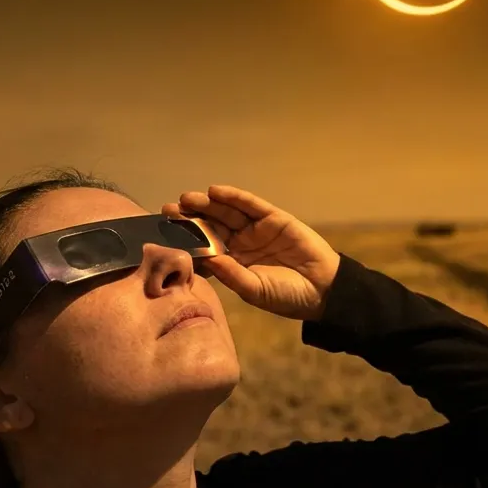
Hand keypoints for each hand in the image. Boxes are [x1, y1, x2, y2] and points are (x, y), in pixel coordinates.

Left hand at [162, 185, 339, 321]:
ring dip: (206, 205)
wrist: (322, 289)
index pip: (203, 250)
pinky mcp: (273, 218)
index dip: (185, 242)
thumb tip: (210, 260)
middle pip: (210, 227)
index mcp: (232, 265)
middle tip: (168, 212)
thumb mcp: (255, 290)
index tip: (164, 235)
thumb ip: (233, 275)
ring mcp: (256, 230)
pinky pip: (250, 205)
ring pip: (226, 213)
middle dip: (190, 219)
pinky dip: (233, 197)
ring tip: (186, 199)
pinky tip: (215, 192)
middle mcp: (240, 245)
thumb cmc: (287, 296)